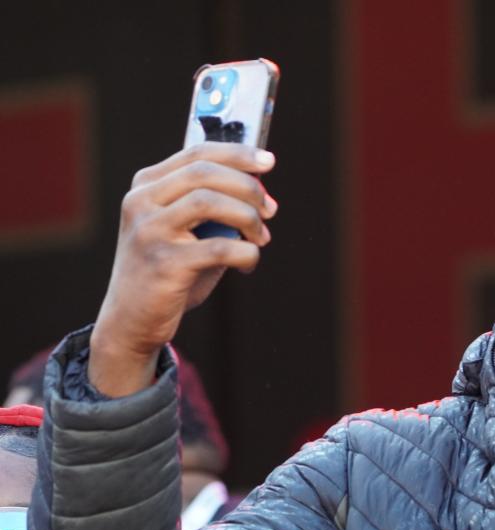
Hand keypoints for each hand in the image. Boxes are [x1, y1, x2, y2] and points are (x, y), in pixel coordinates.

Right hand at [89, 142, 276, 396]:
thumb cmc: (170, 270)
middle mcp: (141, 203)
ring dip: (248, 217)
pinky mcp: (163, 263)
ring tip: (261, 236)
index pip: (196, 153)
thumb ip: (216, 208)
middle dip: (247, 187)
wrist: (132, 319)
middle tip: (270, 208)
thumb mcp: (187, 231)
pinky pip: (219, 248)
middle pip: (204, 173)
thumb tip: (263, 196)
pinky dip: (245, 252)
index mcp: (146, 187)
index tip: (268, 161)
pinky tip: (248, 262)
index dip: (237, 153)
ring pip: (209, 202)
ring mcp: (149, 232)